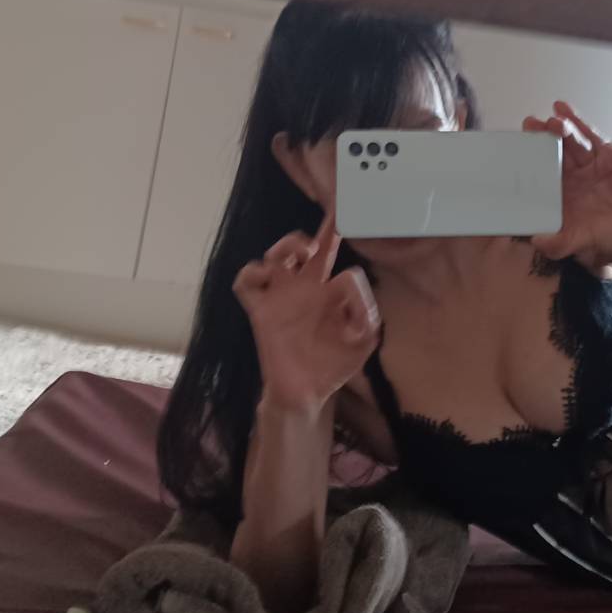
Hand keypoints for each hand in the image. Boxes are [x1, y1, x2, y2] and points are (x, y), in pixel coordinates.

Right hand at [232, 212, 379, 414]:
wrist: (306, 394)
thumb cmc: (334, 364)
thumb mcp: (363, 340)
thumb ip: (366, 312)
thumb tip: (352, 284)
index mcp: (332, 293)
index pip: (343, 265)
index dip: (352, 270)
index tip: (354, 279)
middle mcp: (307, 288)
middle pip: (310, 245)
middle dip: (325, 227)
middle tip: (336, 218)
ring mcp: (282, 297)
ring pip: (276, 253)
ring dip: (288, 243)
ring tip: (306, 252)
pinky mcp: (261, 311)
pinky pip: (246, 282)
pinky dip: (251, 272)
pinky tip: (267, 275)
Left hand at [523, 101, 611, 271]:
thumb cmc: (609, 235)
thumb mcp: (578, 241)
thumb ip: (558, 242)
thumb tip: (537, 240)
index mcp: (559, 194)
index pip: (538, 174)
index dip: (527, 162)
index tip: (514, 150)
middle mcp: (571, 176)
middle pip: (550, 152)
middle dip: (539, 138)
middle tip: (528, 126)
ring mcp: (588, 163)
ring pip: (568, 141)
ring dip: (557, 129)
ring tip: (547, 121)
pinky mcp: (606, 154)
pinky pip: (589, 135)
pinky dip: (576, 121)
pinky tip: (563, 110)